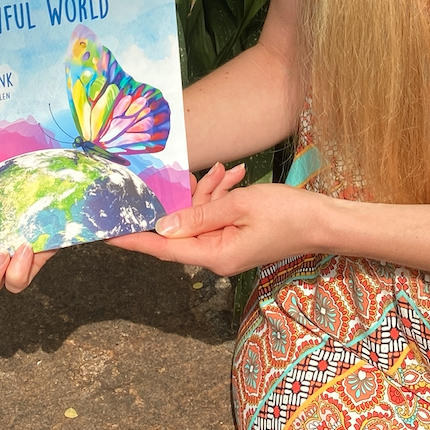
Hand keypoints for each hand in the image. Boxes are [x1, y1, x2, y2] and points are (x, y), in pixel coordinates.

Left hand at [109, 167, 325, 275]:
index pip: (164, 249)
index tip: (107, 235)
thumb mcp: (240, 207)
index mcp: (215, 255)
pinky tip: (236, 176)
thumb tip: (162, 227)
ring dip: (211, 192)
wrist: (322, 221)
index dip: (135, 240)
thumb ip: (199, 215)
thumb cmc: (286, 213)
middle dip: (188, 196)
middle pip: (184, 227)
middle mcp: (217, 257)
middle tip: (198, 173)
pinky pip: (217, 217)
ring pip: (201, 217)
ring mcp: (227, 248)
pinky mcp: (237, 238)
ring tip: (231, 172)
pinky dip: (223, 197)